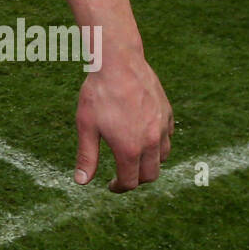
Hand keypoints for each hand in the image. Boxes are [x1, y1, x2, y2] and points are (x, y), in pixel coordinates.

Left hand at [74, 47, 172, 191]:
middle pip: (150, 175)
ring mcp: (162, 127)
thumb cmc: (98, 93)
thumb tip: (81, 182)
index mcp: (129, 149)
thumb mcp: (86, 126)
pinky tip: (145, 135)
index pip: (129, 182)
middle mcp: (151, 142)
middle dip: (136, 179)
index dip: (119, 187)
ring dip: (149, 162)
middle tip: (122, 173)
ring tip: (134, 156)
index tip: (111, 185)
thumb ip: (86, 156)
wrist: (118, 62)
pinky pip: (167, 136)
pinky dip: (159, 143)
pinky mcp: (167, 113)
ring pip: (162, 157)